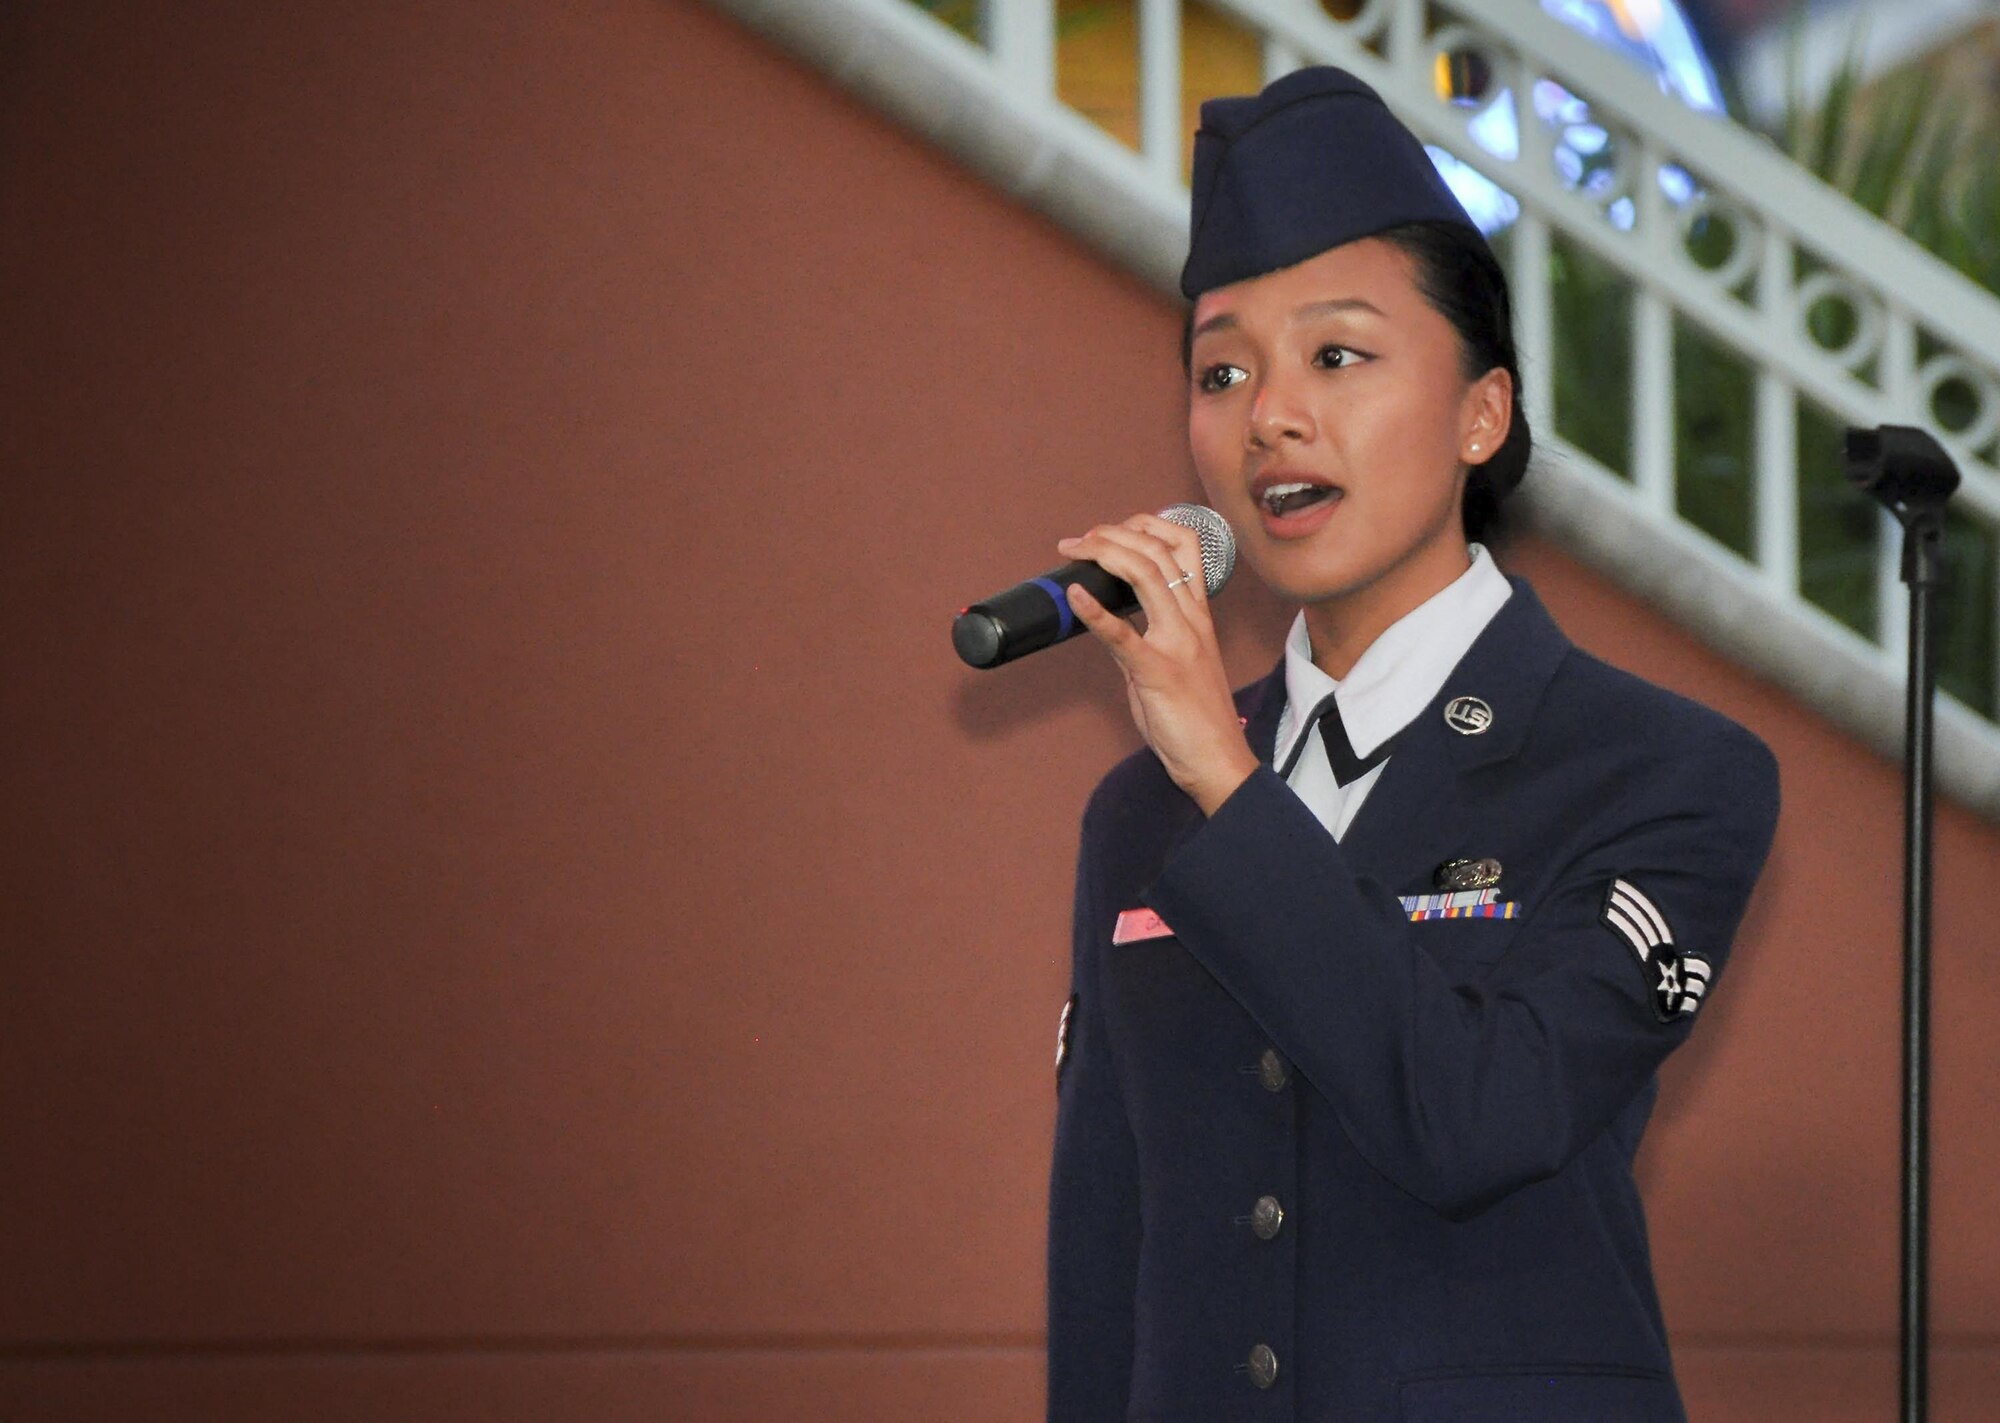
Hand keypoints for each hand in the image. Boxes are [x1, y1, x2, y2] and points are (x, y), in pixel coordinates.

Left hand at [1057, 513, 1258, 815]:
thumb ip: (1147, 636)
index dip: (1146, 524)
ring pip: (1145, 575)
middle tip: (1079, 540)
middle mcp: (1191, 621)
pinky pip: (1123, 634)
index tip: (1111, 530)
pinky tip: (1075, 597)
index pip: (1184, 545)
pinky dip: (1095, 611)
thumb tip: (1109, 618)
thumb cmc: (1197, 718)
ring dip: (1104, 553)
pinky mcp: (1156, 672)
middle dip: (1113, 534)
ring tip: (1075, 550)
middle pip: (1158, 551)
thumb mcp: (1178, 662)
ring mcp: (1176, 643)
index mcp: (1198, 615)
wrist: (1218, 760)